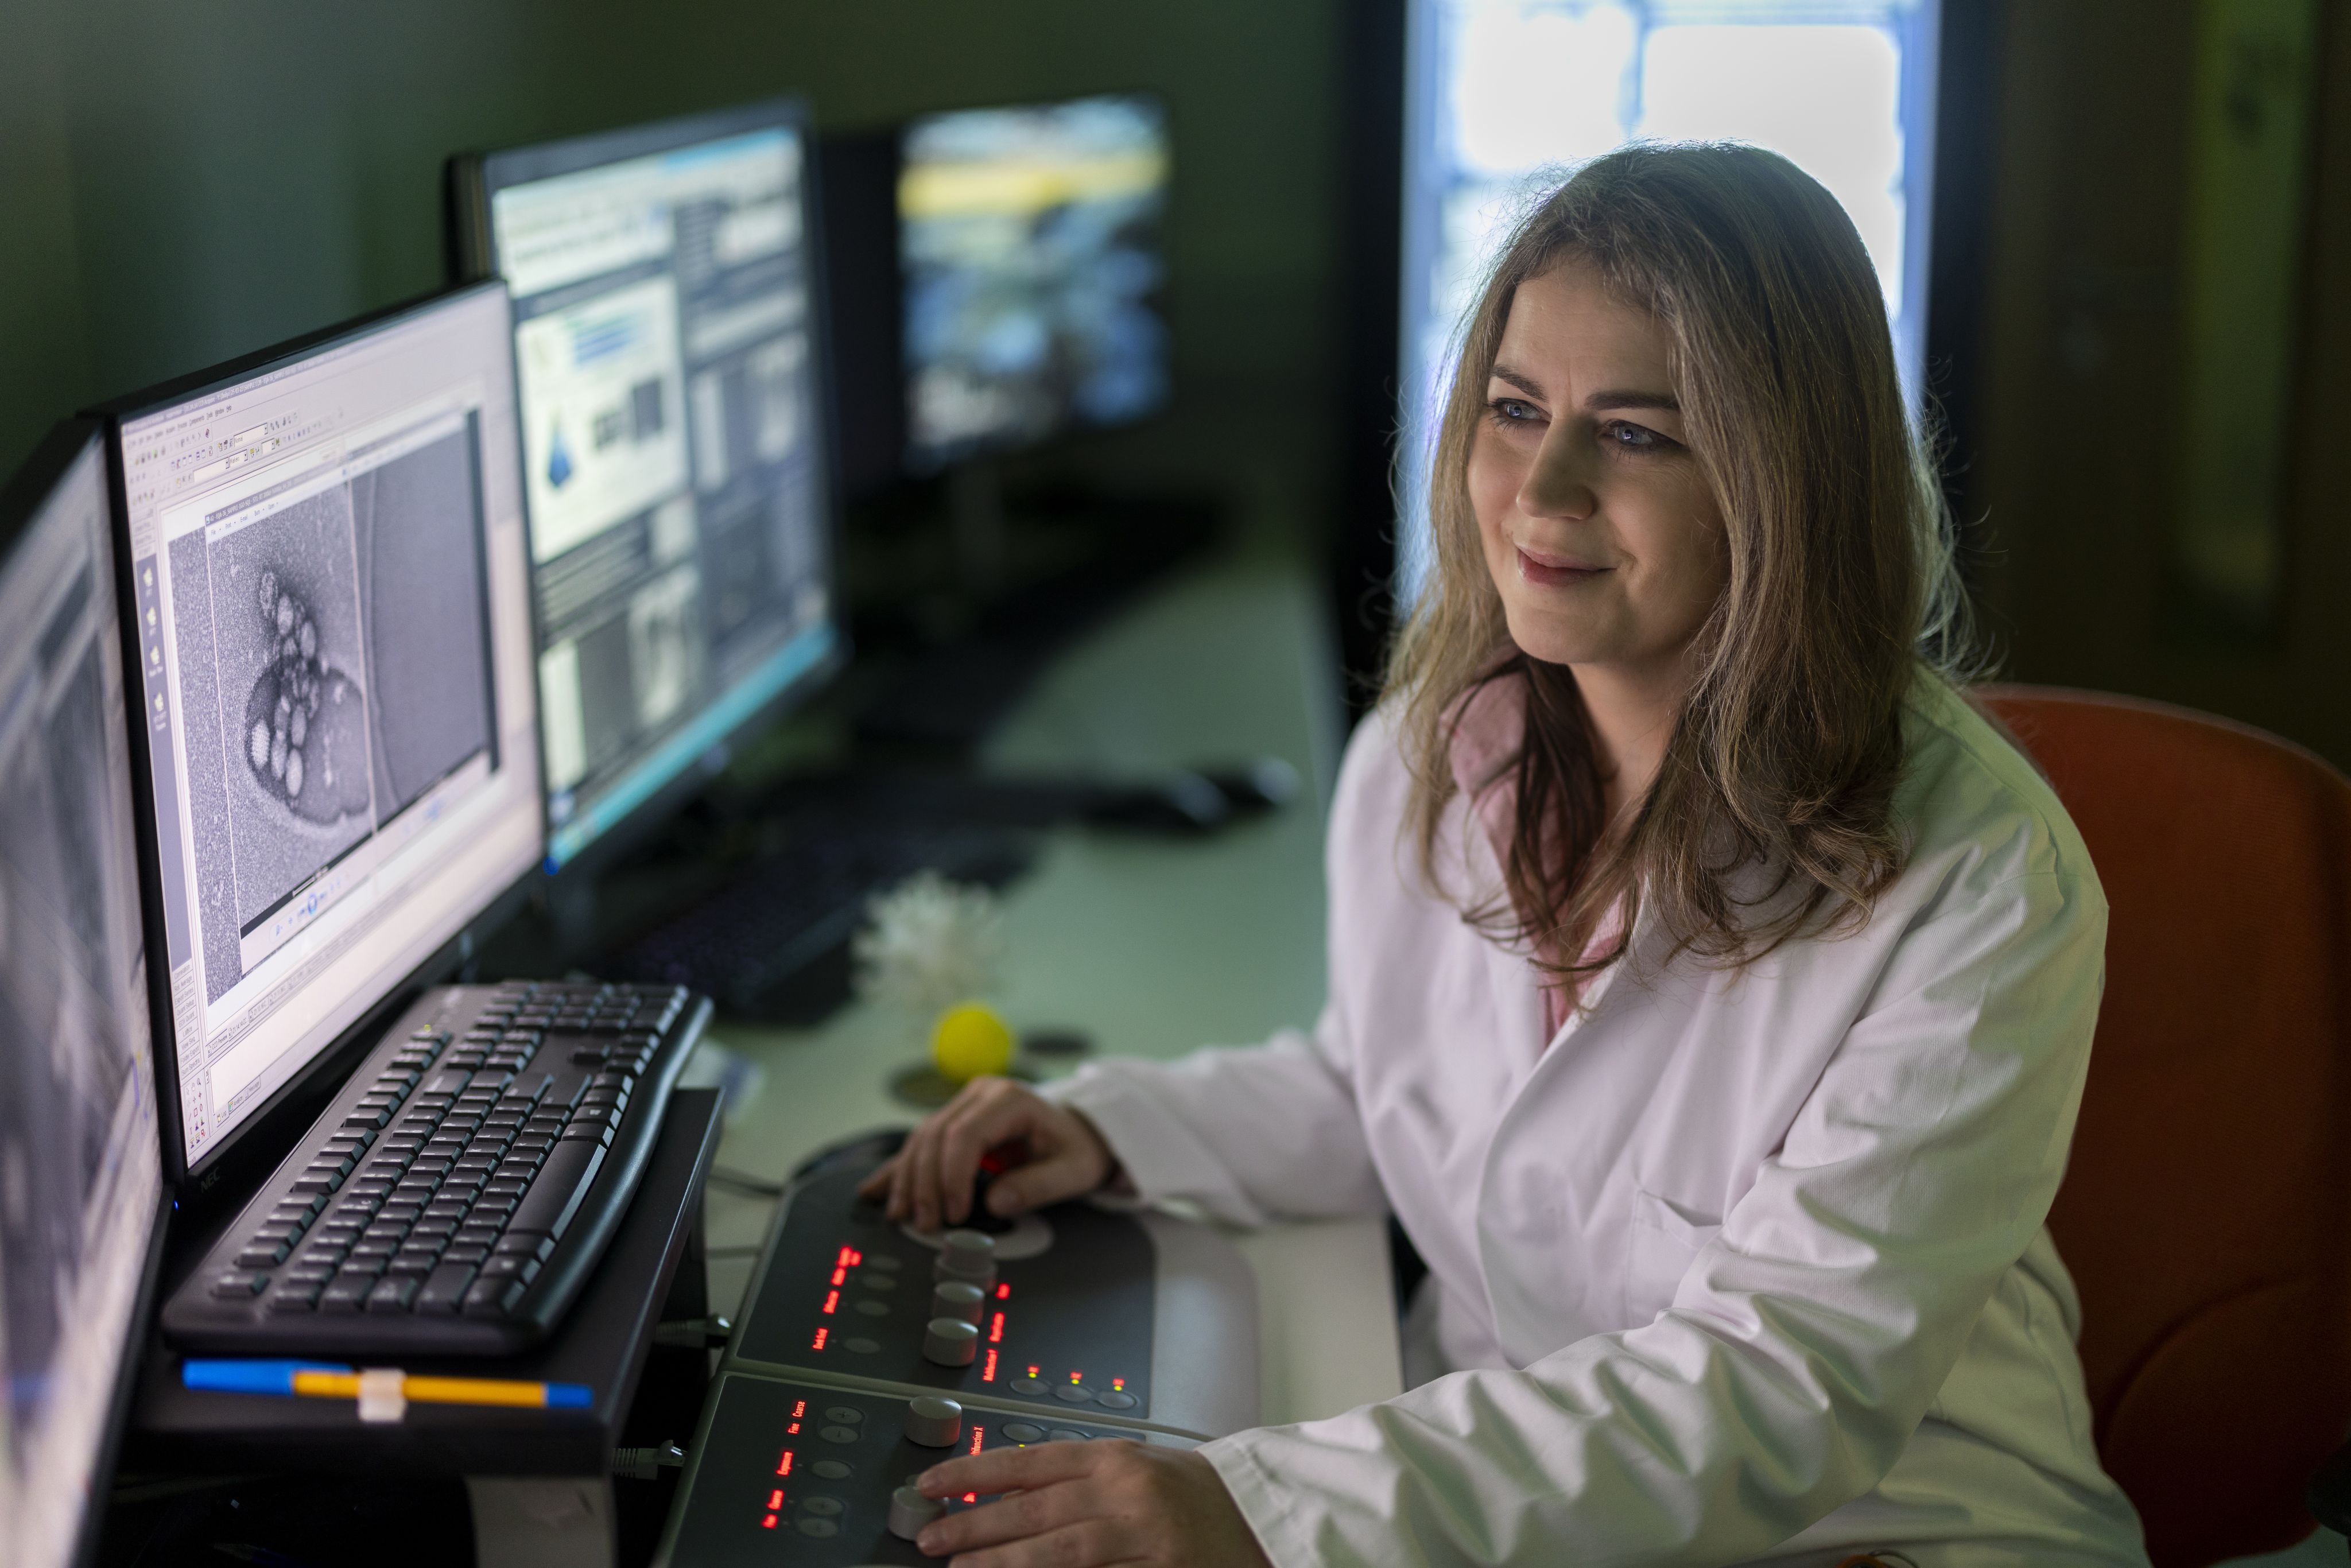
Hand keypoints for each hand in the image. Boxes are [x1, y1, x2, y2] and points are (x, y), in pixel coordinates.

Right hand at [856, 1076, 1114, 1231]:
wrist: (1080, 1131)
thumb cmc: (1078, 1148)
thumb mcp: (1074, 1170)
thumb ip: (1038, 1186)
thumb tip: (995, 1204)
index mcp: (1010, 1098)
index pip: (965, 1134)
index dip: (952, 1176)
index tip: (954, 1214)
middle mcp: (980, 1094)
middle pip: (935, 1136)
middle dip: (925, 1183)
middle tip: (926, 1224)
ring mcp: (963, 1105)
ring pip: (921, 1140)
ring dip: (907, 1180)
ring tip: (901, 1216)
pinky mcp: (954, 1122)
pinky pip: (920, 1145)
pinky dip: (899, 1170)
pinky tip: (875, 1190)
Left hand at [912, 1438, 1271, 1566]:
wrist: (1259, 1517)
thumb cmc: (1188, 1492)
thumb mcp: (1130, 1469)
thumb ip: (1073, 1480)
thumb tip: (1000, 1496)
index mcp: (1114, 1458)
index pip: (1028, 1462)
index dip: (973, 1473)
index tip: (930, 1484)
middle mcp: (1125, 1494)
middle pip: (1034, 1510)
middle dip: (974, 1525)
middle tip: (928, 1537)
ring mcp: (1143, 1540)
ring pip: (1058, 1552)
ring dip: (1002, 1562)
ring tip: (957, 1567)